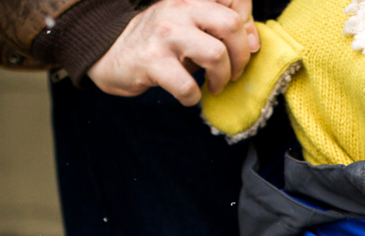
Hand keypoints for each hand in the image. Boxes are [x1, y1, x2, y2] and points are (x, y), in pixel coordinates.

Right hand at [87, 0, 259, 103]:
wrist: (111, 52)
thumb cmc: (159, 41)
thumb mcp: (189, 22)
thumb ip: (219, 25)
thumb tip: (254, 41)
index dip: (250, 26)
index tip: (248, 46)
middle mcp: (179, 8)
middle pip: (231, 26)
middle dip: (241, 57)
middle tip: (234, 72)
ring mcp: (165, 34)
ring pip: (216, 55)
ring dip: (222, 79)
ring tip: (215, 85)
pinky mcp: (152, 62)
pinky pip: (188, 86)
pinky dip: (194, 97)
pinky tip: (189, 95)